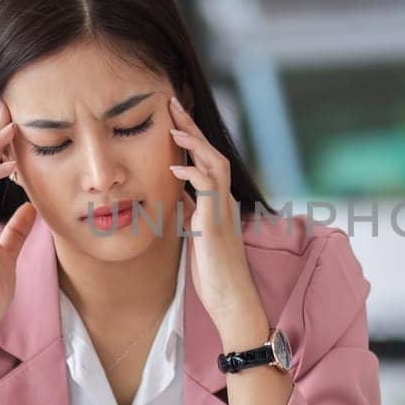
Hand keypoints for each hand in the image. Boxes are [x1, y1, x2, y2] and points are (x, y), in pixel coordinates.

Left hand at [168, 95, 267, 345]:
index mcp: (219, 202)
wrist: (232, 300)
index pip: (206, 160)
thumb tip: (178, 194)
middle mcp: (225, 200)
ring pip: (214, 164)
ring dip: (194, 145)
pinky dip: (192, 176)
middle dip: (191, 128)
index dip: (191, 137)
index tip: (173, 117)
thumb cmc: (214, 272)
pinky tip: (174, 169)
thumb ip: (191, 212)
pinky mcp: (216, 225)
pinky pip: (208, 191)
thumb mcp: (197, 235)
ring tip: (173, 128)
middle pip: (211, 153)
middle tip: (172, 104)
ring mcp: (223, 211)